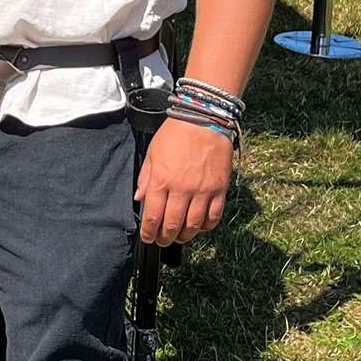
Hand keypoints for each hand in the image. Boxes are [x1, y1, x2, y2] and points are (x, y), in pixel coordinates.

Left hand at [134, 117, 232, 245]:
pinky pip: (214, 217)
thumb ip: (146, 178)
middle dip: (165, 238)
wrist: (204, 119)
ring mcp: (203, 191)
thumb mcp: (153, 153)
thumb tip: (139, 199)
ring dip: (185, 236)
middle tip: (162, 241)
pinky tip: (199, 227)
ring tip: (179, 237)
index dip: (149, 232)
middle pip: (172, 225)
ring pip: (194, 226)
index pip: (153, 216)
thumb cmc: (176, 134)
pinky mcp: (220, 190)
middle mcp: (182, 189)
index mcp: (162, 180)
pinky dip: (206, 227)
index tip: (147, 238)